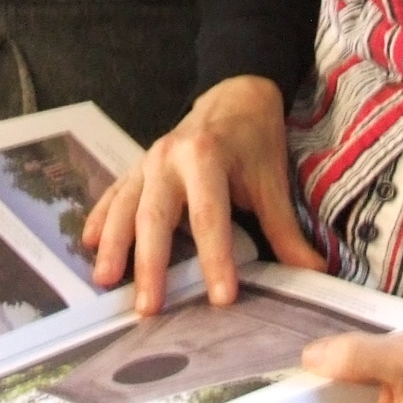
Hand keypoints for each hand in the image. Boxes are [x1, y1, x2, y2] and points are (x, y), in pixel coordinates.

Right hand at [84, 76, 326, 313]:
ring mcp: (147, 162)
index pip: (210, 216)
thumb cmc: (254, 141)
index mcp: (207, 157)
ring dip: (114, 245)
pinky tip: (88, 243)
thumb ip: (285, 230)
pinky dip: (101, 218)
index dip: (216, 258)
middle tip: (149, 307)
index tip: (221, 297)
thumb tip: (314, 272)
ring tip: (105, 281)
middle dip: (150, 264)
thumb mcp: (273, 181)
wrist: (234, 95)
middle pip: (156, 216)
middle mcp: (169, 158)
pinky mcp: (137, 167)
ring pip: (126, 206)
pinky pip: (114, 194)